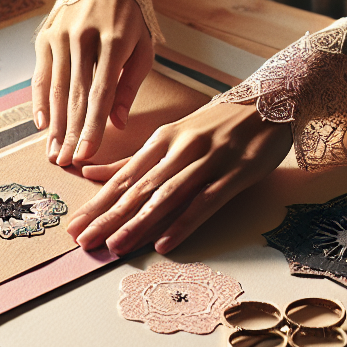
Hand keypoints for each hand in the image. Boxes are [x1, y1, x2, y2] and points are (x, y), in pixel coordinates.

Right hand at [33, 0, 153, 167]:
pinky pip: (41, 75)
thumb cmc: (129, 17)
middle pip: (76, 95)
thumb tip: (117, 122)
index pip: (101, 93)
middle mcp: (83, 36)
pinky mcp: (45, 35)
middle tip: (66, 163)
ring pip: (56, 88)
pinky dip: (40, 101)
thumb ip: (130, 85)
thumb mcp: (143, 45)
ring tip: (53, 152)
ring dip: (54, 124)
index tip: (87, 154)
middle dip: (71, 133)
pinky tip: (41, 125)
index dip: (93, 127)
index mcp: (114, 40)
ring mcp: (60, 34)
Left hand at [67, 101, 292, 254]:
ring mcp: (207, 161)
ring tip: (114, 246)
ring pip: (166, 197)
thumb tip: (90, 174)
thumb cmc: (219, 123)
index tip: (74, 226)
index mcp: (162, 139)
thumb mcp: (174, 135)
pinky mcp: (234, 173)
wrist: (272, 100)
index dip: (97, 204)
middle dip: (107, 217)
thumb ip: (135, 159)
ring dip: (138, 223)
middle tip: (83, 241)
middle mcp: (180, 149)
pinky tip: (164, 243)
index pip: (122, 177)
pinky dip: (182, 223)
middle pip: (138, 189)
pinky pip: (204, 202)